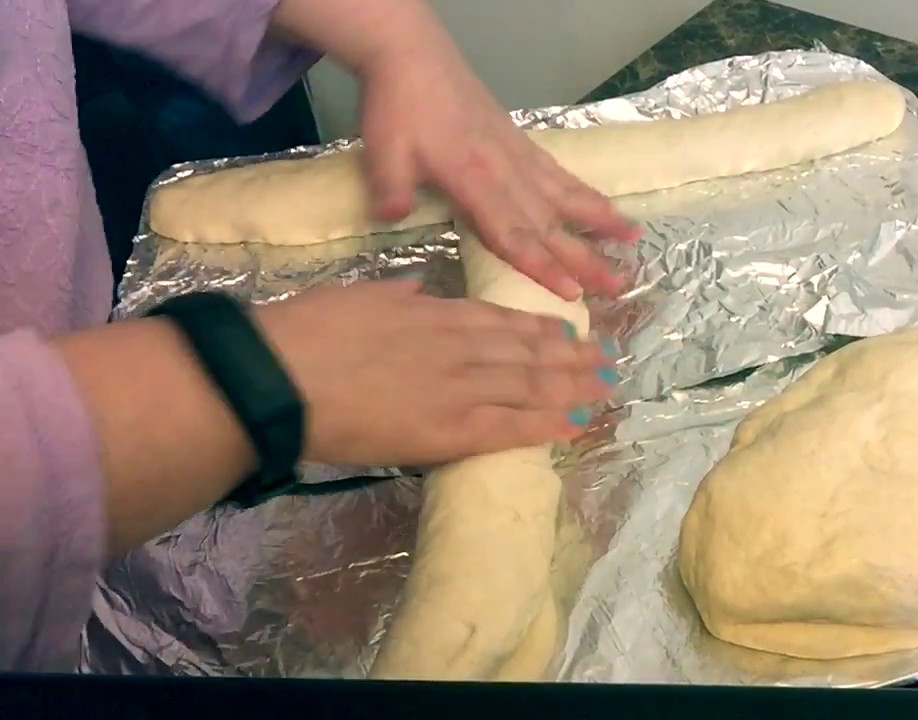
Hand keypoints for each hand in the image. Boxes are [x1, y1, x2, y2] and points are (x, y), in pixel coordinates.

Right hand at [256, 278, 616, 466]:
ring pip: (531, 384)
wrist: (281, 376)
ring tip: (606, 388)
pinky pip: (512, 427)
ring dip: (574, 386)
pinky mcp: (452, 430)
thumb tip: (414, 289)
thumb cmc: (306, 335)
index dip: (540, 326)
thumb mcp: (357, 296)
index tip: (568, 329)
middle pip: (528, 350)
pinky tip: (576, 425)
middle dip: (572, 355)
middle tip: (606, 358)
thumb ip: (395, 294)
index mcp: (433, 312)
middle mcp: (459, 345)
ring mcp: (460, 387)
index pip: (501, 319)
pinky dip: (547, 425)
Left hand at [355, 47, 640, 301]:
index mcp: (472, 179)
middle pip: (550, 224)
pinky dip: (588, 194)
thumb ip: (391, 187)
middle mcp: (505, 172)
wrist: (414, 56)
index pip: (512, 232)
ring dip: (601, 223)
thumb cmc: (398, 105)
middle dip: (584, 258)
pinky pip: (562, 175)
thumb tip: (389, 218)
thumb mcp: (383, 149)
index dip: (541, 265)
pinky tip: (608, 208)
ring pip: (567, 197)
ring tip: (634, 243)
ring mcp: (519, 157)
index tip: (571, 292)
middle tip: (618, 286)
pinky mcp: (523, 145)